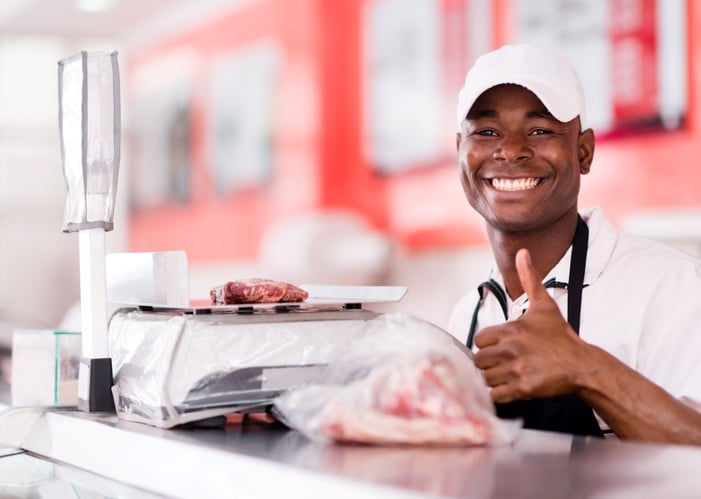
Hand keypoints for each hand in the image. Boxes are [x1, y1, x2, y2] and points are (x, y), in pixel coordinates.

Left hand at [473, 248, 590, 402]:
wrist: (582, 364)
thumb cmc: (560, 336)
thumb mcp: (543, 305)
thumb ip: (529, 278)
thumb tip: (523, 253)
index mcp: (510, 330)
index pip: (479, 340)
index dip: (488, 345)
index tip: (500, 347)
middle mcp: (510, 349)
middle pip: (479, 361)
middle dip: (489, 363)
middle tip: (503, 363)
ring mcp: (516, 370)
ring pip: (486, 378)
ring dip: (494, 379)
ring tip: (509, 375)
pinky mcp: (523, 389)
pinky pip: (496, 395)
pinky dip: (501, 394)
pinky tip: (512, 386)